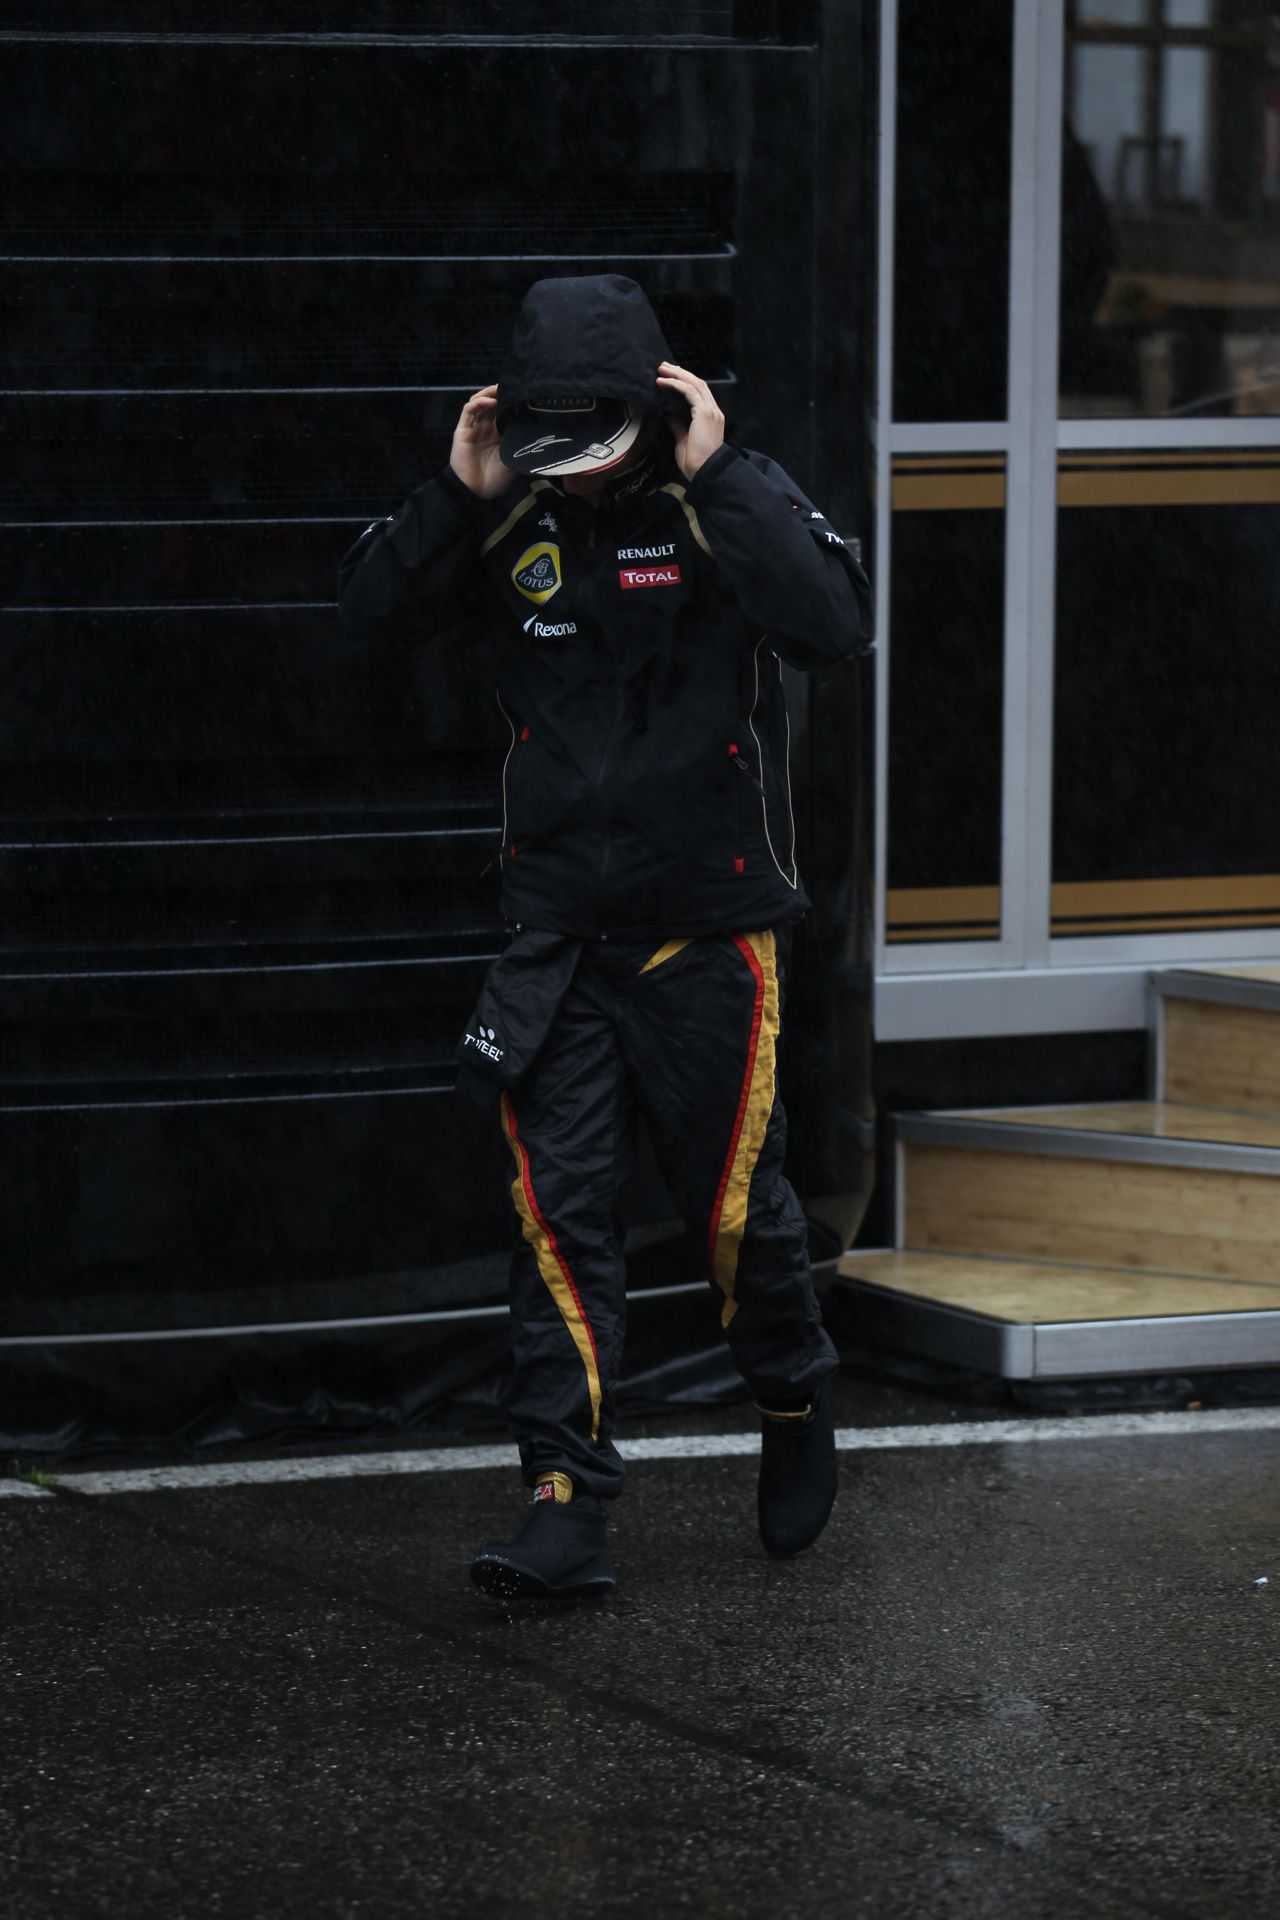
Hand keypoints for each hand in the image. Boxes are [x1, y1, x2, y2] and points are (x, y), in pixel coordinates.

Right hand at [449, 384, 515, 499]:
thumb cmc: (495, 479)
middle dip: (502, 393)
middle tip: (516, 387)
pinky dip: (479, 402)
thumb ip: (524, 447)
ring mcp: (474, 426)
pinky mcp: (463, 429)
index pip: (505, 410)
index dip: (513, 401)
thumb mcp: (516, 460)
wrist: (475, 492)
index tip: (526, 394)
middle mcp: (486, 427)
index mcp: (499, 433)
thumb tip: (546, 441)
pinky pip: (469, 410)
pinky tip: (491, 401)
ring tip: (502, 389)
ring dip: (490, 393)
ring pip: (480, 401)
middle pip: (493, 402)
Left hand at [655, 361, 723, 478]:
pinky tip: (663, 382)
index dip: (685, 382)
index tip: (671, 376)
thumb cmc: (695, 461)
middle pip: (697, 383)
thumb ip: (677, 423)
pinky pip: (689, 391)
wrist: (705, 471)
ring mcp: (710, 411)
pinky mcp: (704, 413)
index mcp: (711, 417)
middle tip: (664, 366)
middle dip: (680, 373)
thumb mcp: (683, 438)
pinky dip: (675, 384)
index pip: (699, 393)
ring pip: (694, 383)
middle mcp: (713, 411)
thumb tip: (667, 413)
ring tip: (661, 369)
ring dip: (677, 374)